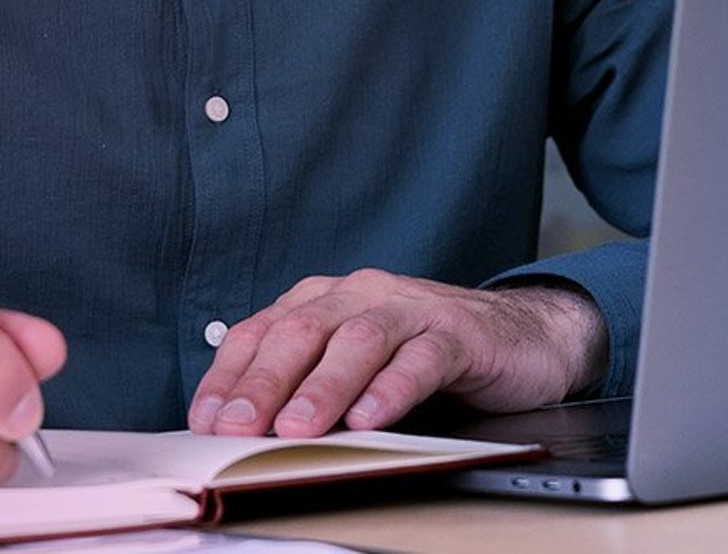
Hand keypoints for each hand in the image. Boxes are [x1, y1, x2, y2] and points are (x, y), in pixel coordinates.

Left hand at [188, 269, 602, 438]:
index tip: (205, 420)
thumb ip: (307, 386)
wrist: (523, 336)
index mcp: (326, 300)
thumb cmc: (425, 355)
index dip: (229, 376)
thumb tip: (244, 432)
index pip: (261, 331)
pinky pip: (422, 358)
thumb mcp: (356, 367)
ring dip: (323, 388)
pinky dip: (393, 388)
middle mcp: (362, 294)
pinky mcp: (460, 333)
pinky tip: (372, 417)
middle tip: (238, 430)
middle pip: (302, 332)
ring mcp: (412, 309)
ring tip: (297, 429)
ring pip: (358, 341)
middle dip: (263, 384)